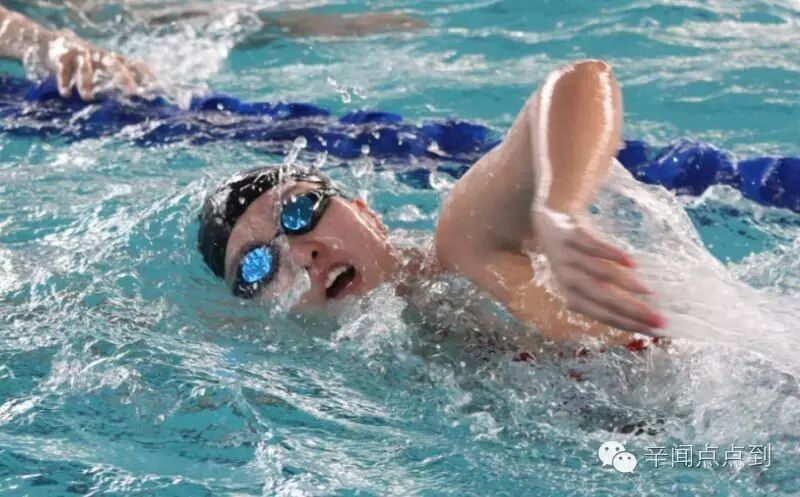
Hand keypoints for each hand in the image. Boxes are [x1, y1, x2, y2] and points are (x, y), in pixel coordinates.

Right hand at [36, 29, 154, 100]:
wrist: (53, 44)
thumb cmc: (86, 62)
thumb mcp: (104, 67)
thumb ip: (119, 78)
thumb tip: (142, 95)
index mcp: (111, 59)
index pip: (132, 64)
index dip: (145, 73)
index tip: (159, 85)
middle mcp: (98, 55)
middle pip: (113, 63)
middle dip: (123, 76)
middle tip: (133, 92)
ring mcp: (79, 56)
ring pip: (85, 68)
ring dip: (86, 83)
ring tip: (87, 98)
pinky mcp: (61, 59)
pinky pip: (63, 72)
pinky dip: (65, 83)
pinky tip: (66, 94)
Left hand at [533, 206, 664, 333]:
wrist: (547, 226)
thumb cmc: (574, 260)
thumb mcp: (582, 282)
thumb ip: (603, 296)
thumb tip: (641, 314)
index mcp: (572, 296)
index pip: (603, 315)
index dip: (628, 324)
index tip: (655, 331)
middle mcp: (569, 280)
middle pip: (604, 299)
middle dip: (633, 311)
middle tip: (659, 319)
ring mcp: (569, 257)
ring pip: (600, 274)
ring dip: (626, 284)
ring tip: (649, 292)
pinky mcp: (572, 236)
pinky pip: (593, 246)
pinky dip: (613, 255)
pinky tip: (632, 263)